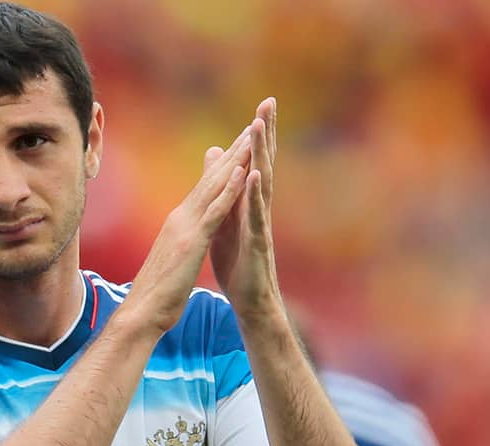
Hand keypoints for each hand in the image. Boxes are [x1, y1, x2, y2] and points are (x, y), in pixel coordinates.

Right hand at [124, 126, 251, 334]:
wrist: (141, 312)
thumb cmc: (157, 291)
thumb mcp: (173, 257)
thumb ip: (181, 239)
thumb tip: (185, 232)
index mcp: (179, 222)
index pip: (205, 188)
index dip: (223, 165)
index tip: (240, 144)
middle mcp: (181, 217)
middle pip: (211, 179)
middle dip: (232, 152)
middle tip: (251, 126)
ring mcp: (186, 227)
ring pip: (214, 187)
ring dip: (234, 160)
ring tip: (252, 137)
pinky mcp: (193, 242)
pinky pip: (215, 211)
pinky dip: (229, 190)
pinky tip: (243, 172)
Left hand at [209, 97, 280, 317]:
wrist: (248, 299)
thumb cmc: (238, 261)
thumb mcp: (227, 220)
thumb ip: (226, 191)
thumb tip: (220, 161)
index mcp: (248, 202)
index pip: (255, 162)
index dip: (258, 135)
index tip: (263, 104)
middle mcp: (259, 208)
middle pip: (264, 164)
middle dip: (265, 134)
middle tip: (269, 102)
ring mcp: (261, 224)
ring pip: (263, 185)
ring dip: (260, 155)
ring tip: (258, 127)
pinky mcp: (258, 243)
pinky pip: (256, 216)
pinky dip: (255, 194)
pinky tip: (255, 174)